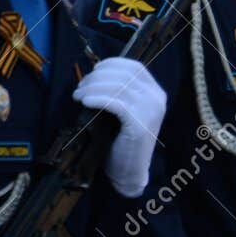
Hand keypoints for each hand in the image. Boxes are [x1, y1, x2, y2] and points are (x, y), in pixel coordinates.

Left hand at [74, 57, 166, 196]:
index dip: (111, 64)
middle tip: (80, 88)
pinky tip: (85, 102)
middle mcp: (157, 98)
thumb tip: (95, 75)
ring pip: (118, 86)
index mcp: (155, 93)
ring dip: (93, 87)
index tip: (93, 72)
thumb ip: (119, 93)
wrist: (129, 171)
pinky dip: (97, 98)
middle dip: (97, 77)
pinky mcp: (140, 123)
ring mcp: (151, 110)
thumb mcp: (124, 112)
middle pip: (124, 74)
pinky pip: (115, 102)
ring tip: (78, 96)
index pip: (134, 66)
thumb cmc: (122, 142)